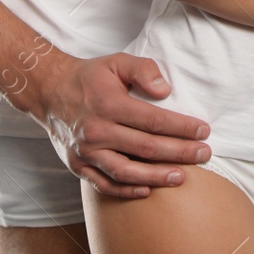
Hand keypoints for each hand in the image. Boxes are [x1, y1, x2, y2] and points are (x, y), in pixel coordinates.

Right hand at [34, 51, 211, 198]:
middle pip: (146, 147)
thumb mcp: (116, 61)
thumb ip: (143, 69)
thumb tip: (165, 90)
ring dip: (156, 177)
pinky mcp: (78, 166)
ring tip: (181, 177)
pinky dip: (126, 191)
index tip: (203, 130)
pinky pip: (104, 184)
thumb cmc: (90, 77)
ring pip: (126, 171)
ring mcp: (86, 152)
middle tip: (204, 154)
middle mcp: (97, 131)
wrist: (49, 91)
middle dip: (179, 153)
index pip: (153, 120)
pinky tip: (148, 191)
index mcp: (109, 104)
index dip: (181, 127)